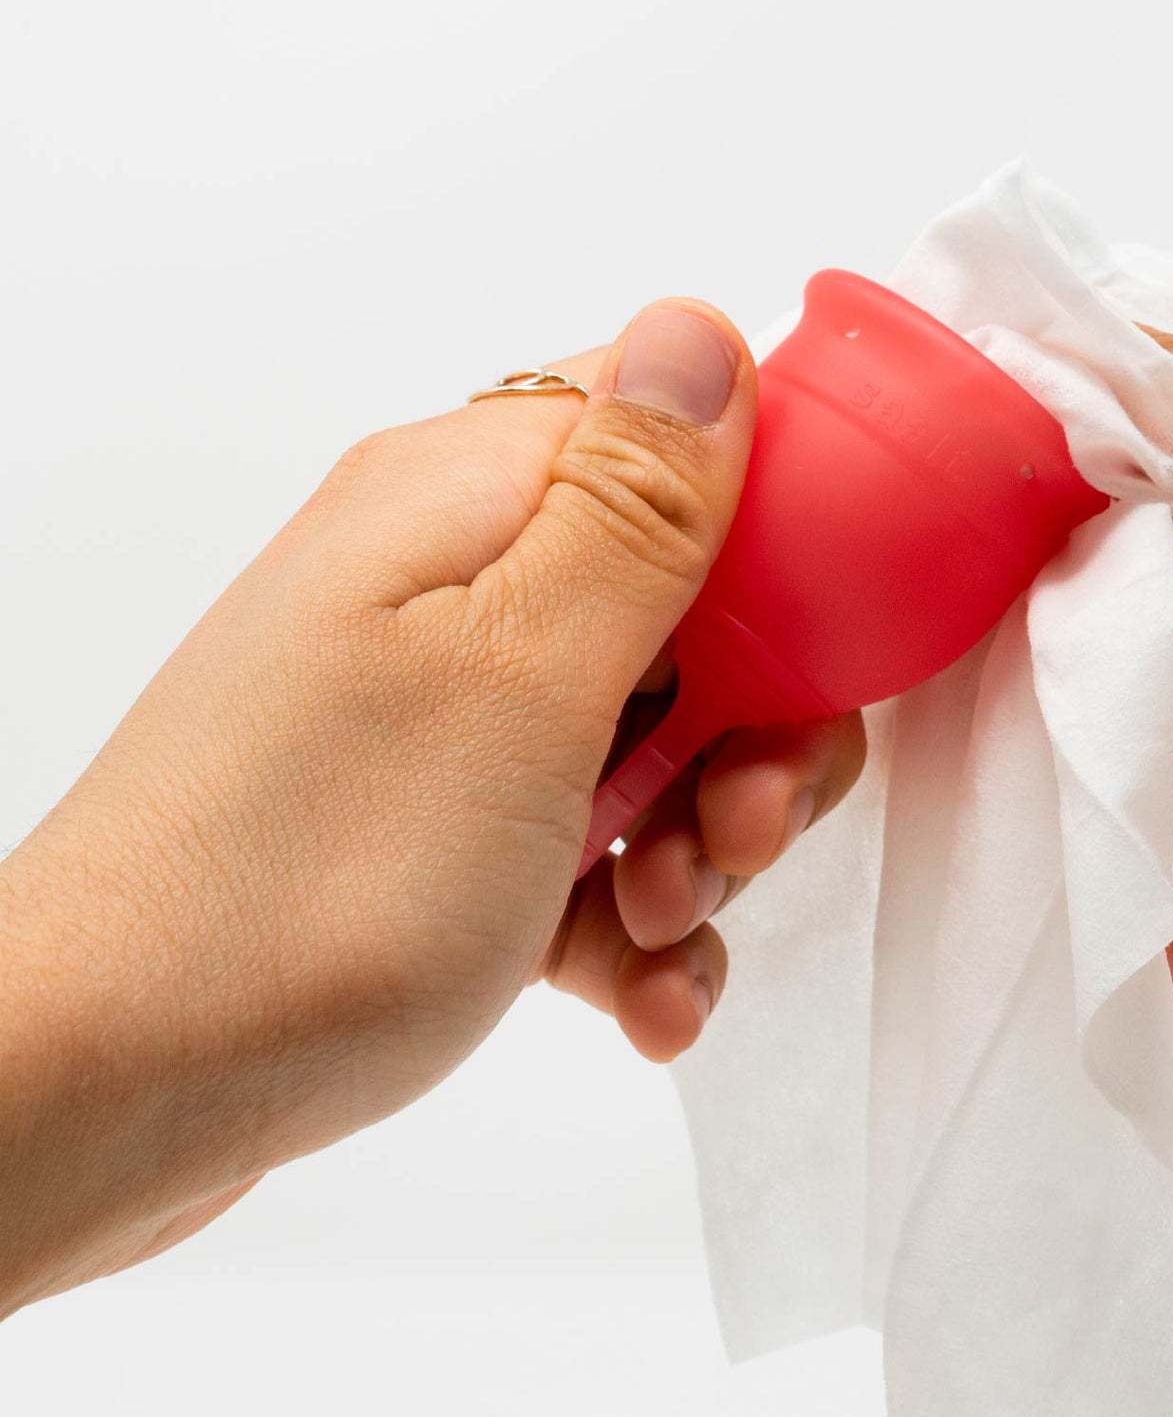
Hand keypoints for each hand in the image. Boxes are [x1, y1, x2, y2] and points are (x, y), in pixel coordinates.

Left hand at [0, 302, 862, 1313]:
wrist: (107, 1087)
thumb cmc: (307, 877)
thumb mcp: (520, 676)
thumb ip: (637, 508)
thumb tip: (699, 329)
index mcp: (464, 503)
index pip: (683, 437)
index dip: (789, 537)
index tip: (820, 658)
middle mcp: (447, 587)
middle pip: (693, 609)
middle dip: (752, 732)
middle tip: (733, 825)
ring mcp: (436, 715)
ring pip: (652, 745)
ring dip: (698, 847)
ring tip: (655, 932)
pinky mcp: (428, 832)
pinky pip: (582, 849)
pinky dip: (630, 926)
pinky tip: (636, 1001)